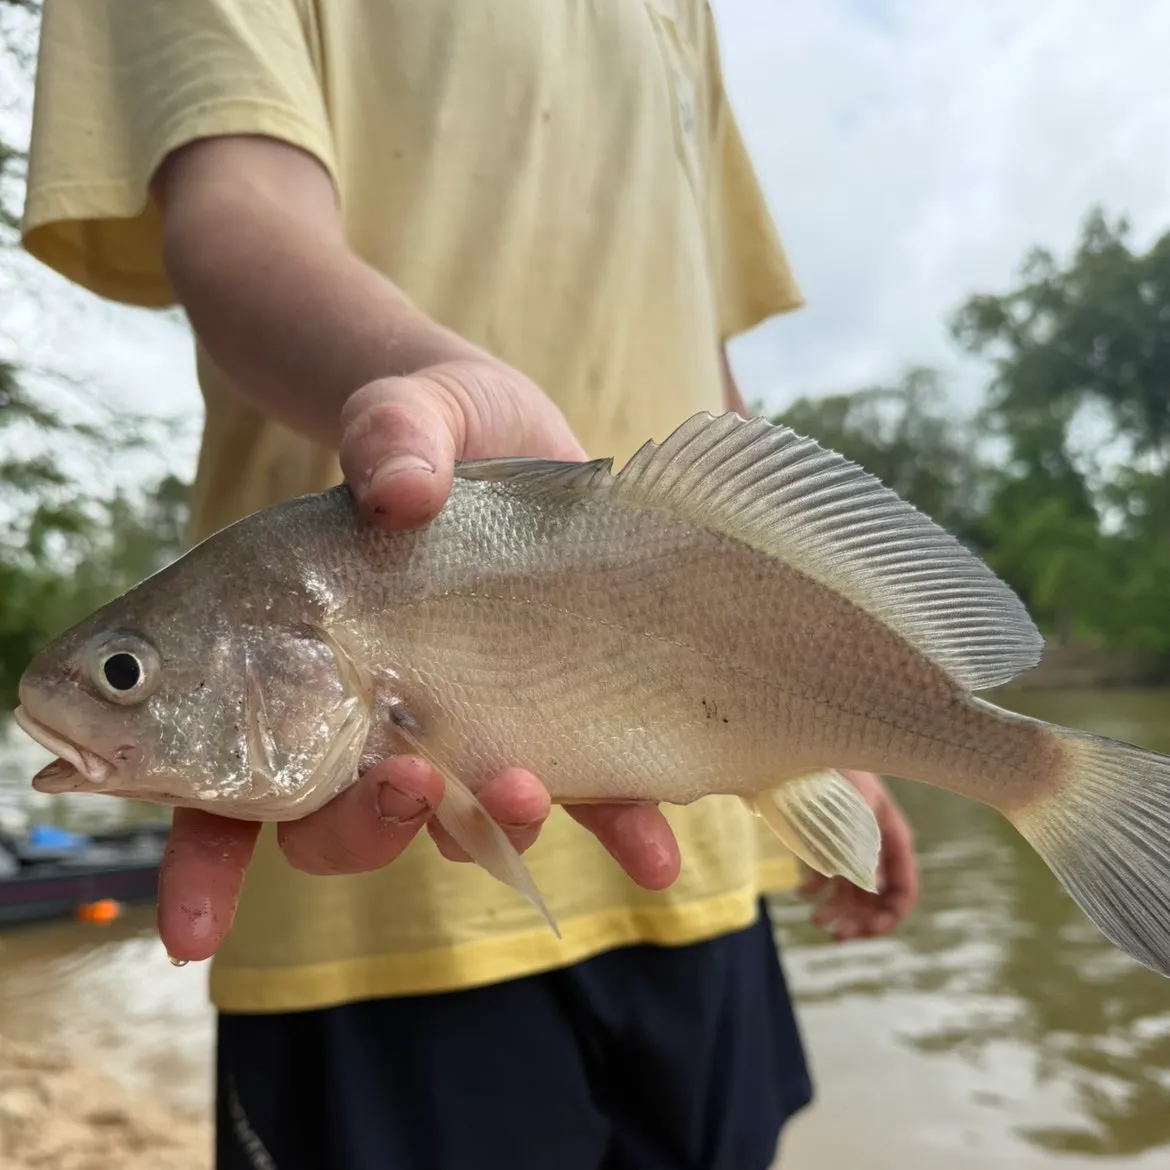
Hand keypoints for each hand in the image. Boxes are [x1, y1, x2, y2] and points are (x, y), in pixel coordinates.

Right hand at [157, 359, 681, 961]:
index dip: (205, 862)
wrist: (512, 433)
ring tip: (526, 794)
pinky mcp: (554, 715)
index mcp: (297, 663)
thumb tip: (398, 490)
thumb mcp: (403, 414)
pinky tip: (655, 859)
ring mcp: (467, 725)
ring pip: (457, 820)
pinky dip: (615, 827)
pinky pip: (579, 791)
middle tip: (409, 783)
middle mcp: (373, 715)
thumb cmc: (424, 428)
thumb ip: (388, 436)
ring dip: (488, 827)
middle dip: (369, 827)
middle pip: (341, 820)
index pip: (224, 782)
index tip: (193, 931)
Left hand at [797, 770, 918, 940]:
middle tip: (836, 935)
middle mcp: (873, 844)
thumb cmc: (827, 775)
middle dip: (860, 920)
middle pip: (876, 897)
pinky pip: (826, 875)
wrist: (794, 746)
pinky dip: (815, 890)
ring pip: (851, 890)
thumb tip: (871, 889)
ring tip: (815, 920)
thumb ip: (861, 850)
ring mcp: (847, 841)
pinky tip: (800, 893)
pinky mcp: (822, 836)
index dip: (888, 917)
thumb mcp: (848, 812)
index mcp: (890, 838)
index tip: (865, 931)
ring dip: (837, 911)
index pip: (903, 890)